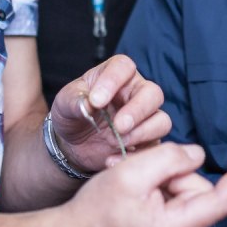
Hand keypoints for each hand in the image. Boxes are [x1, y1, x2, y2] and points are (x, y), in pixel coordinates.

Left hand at [50, 55, 170, 171]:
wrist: (73, 143)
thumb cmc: (73, 113)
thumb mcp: (64, 103)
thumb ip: (74, 101)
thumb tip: (87, 104)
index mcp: (116, 74)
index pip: (124, 67)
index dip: (113, 81)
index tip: (96, 101)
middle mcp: (136, 92)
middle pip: (153, 94)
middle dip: (137, 111)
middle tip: (118, 126)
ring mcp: (146, 117)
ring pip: (161, 121)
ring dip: (140, 134)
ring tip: (114, 143)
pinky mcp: (148, 140)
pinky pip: (153, 147)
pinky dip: (135, 156)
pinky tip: (112, 159)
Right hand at [66, 142, 226, 226]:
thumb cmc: (97, 207)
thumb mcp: (134, 170)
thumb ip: (173, 158)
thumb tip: (198, 155)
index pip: (221, 200)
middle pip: (199, 193)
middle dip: (176, 175)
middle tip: (143, 173)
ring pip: (189, 199)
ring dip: (166, 185)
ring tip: (136, 187)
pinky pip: (179, 210)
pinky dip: (163, 197)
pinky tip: (139, 198)